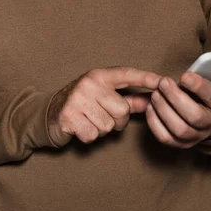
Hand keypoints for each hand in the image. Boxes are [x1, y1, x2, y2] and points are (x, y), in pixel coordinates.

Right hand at [47, 66, 161, 146]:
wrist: (47, 113)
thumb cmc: (82, 104)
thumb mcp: (103, 96)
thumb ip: (128, 99)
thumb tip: (153, 100)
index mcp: (99, 75)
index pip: (127, 74)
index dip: (145, 77)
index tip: (162, 80)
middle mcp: (89, 83)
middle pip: (122, 110)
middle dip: (117, 120)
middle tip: (102, 116)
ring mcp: (77, 98)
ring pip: (108, 125)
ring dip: (101, 129)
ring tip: (89, 120)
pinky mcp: (69, 115)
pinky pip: (93, 135)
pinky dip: (88, 137)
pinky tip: (80, 128)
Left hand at [145, 62, 210, 148]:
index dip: (199, 86)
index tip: (184, 75)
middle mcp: (210, 124)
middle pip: (195, 116)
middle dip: (176, 98)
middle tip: (163, 82)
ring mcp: (195, 136)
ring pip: (179, 129)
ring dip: (164, 109)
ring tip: (155, 93)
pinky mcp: (180, 143)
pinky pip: (165, 137)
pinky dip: (154, 122)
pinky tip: (151, 106)